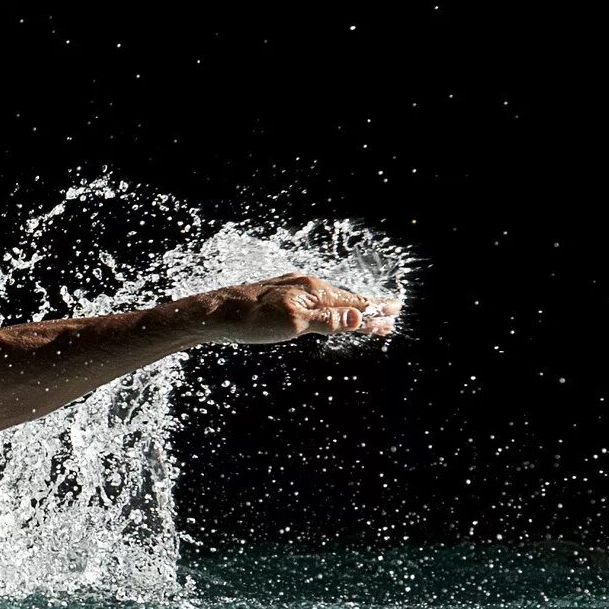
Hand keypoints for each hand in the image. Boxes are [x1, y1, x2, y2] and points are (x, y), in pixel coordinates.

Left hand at [183, 272, 400, 344]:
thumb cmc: (250, 321)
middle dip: (368, 308)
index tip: (397, 311)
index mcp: (313, 290)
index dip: (376, 310)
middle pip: (345, 298)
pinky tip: (323, 310)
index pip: (354, 302)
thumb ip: (327, 320)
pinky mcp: (276, 295)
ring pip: (328, 298)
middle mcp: (304, 284)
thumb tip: (360, 316)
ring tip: (363, 314)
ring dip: (349, 307)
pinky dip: (328, 307)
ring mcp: (289, 288)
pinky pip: (312, 300)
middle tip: (390, 314)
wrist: (212, 315)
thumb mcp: (292, 324)